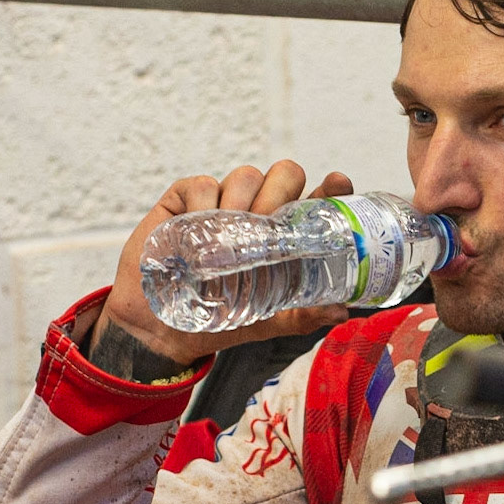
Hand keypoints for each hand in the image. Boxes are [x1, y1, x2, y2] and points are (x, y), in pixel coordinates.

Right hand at [89, 161, 354, 378]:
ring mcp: (224, 201)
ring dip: (240, 205)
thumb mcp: (268, 321)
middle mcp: (259, 211)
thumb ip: (303, 315)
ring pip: (246, 176)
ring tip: (227, 245)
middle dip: (280, 194)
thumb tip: (341, 310)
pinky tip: (196, 234)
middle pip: (285, 174)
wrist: (162, 328)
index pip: (317, 199)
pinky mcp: (186, 198)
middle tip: (266, 229)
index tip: (338, 182)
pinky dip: (203, 206)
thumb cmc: (219, 320)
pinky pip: (204, 184)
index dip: (331, 188)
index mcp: (285, 234)